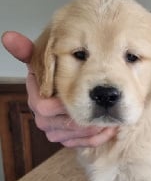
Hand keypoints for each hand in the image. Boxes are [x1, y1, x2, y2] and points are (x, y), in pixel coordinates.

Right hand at [1, 31, 117, 146]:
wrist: (72, 91)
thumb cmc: (57, 74)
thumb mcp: (45, 60)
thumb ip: (28, 51)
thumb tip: (8, 36)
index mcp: (36, 98)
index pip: (43, 107)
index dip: (62, 105)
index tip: (80, 98)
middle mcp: (42, 118)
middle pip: (61, 125)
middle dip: (82, 119)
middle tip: (103, 112)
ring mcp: (55, 131)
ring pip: (73, 137)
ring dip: (93, 130)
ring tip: (110, 120)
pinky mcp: (68, 140)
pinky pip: (83, 144)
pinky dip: (98, 138)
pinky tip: (110, 130)